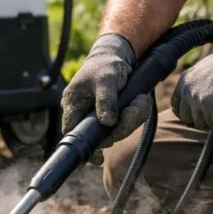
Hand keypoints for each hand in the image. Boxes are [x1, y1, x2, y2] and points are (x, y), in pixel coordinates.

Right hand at [61, 33, 153, 164]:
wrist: (117, 56)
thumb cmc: (106, 66)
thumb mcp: (106, 79)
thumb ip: (106, 100)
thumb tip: (107, 122)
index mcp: (73, 105)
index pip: (72, 133)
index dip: (85, 148)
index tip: (99, 157)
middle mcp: (82, 114)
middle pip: (100, 136)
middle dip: (122, 127)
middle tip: (136, 107)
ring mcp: (97, 117)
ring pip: (115, 132)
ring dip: (132, 119)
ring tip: (141, 100)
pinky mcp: (111, 117)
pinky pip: (124, 125)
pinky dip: (135, 116)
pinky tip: (140, 102)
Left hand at [171, 36, 212, 130]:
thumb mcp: (211, 73)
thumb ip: (200, 88)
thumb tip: (198, 112)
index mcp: (186, 78)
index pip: (176, 105)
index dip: (189, 113)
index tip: (203, 115)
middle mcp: (187, 88)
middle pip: (187, 119)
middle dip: (204, 119)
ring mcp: (195, 97)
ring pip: (202, 124)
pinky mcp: (207, 106)